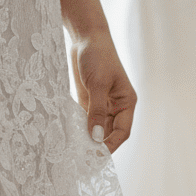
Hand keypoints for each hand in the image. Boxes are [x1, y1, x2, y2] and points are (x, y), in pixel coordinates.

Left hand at [70, 32, 134, 152]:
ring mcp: (101, 105)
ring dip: (87, 139)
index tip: (97, 156)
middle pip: (109, 133)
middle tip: (83, 159)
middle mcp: (116, 106)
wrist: (85, 37)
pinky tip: (69, 137)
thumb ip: (96, 111)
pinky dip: (78, 129)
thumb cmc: (98, 56)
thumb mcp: (98, 84)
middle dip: (98, 146)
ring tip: (74, 151)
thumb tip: (94, 137)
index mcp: (126, 102)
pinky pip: (84, 120)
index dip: (111, 145)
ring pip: (96, 129)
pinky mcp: (88, 101)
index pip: (122, 131)